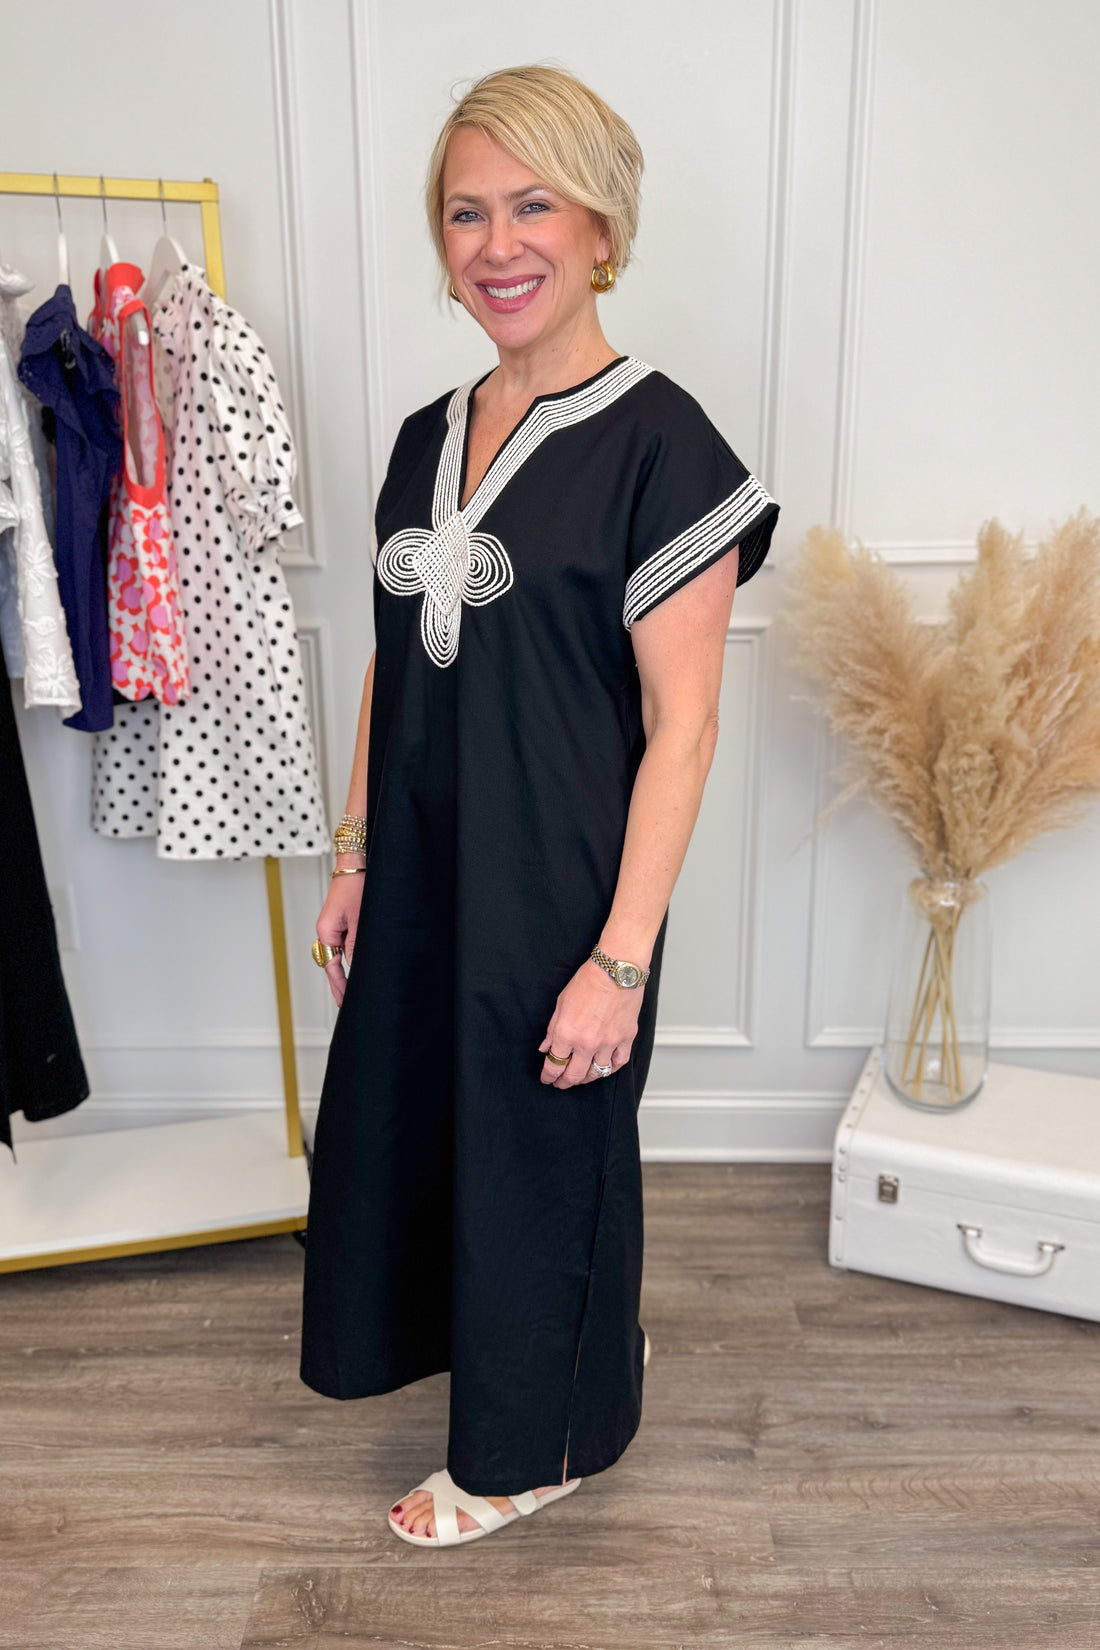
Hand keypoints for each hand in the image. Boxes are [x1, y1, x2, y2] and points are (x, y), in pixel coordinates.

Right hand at [315, 861, 364, 1006]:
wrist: (357, 864)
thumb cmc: (357, 885)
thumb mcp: (361, 919)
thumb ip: (356, 945)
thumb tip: (355, 966)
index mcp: (326, 931)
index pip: (332, 966)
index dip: (340, 986)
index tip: (345, 1001)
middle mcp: (327, 931)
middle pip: (332, 964)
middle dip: (340, 983)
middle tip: (346, 1003)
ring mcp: (334, 928)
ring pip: (339, 956)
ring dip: (347, 971)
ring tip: (353, 991)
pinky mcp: (343, 923)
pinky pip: (345, 945)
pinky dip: (351, 957)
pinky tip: (358, 969)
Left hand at [537, 958, 642, 1087]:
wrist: (616, 970)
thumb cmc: (588, 981)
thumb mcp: (561, 1003)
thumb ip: (552, 1030)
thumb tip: (546, 1047)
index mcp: (566, 1033)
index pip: (554, 1065)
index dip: (548, 1076)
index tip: (547, 1078)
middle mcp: (586, 1043)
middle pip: (574, 1075)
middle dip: (564, 1082)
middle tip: (561, 1083)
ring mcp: (608, 1043)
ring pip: (596, 1073)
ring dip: (586, 1079)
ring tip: (581, 1077)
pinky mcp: (625, 1039)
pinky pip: (618, 1063)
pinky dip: (609, 1069)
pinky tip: (604, 1067)